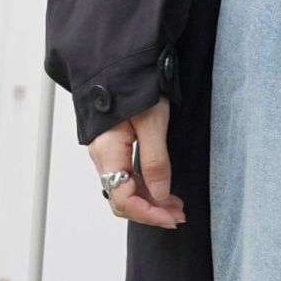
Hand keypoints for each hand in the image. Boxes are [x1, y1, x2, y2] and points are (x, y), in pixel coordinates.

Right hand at [89, 96, 185, 227]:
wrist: (125, 63)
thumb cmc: (137, 85)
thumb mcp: (152, 122)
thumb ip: (155, 160)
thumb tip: (161, 194)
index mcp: (107, 152)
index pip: (122, 198)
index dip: (147, 213)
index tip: (171, 218)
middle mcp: (103, 156)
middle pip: (122, 199)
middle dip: (150, 212)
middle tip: (178, 217)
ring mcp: (108, 152)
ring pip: (126, 189)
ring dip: (150, 201)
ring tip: (176, 208)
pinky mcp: (117, 147)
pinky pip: (128, 176)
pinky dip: (147, 187)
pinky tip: (164, 190)